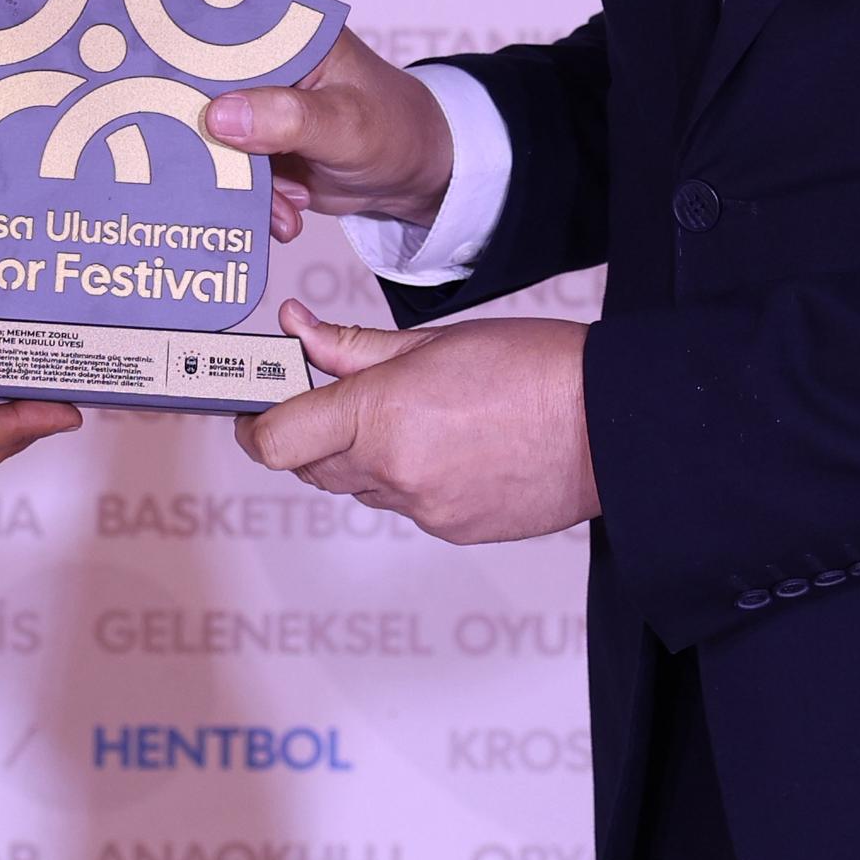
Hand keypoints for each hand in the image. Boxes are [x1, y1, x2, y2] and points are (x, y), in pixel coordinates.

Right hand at [199, 28, 453, 247]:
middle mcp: (258, 61)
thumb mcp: (346, 123)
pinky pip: (231, 174)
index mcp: (279, 28)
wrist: (414, 173)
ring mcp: (253, 106)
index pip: (212, 36)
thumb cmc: (393, 127)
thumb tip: (218, 117)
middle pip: (199, 92)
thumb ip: (288, 118)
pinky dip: (255, 201)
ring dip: (240, 184)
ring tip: (287, 205)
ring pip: (211, 141)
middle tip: (221, 180)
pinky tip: (289, 216)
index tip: (163, 106)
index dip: (181, 67)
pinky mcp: (253, 146)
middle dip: (206, 142)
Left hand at [234, 302, 595, 544]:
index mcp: (380, 414)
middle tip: (330, 404)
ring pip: (360, 488)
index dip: (252, 426)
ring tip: (415, 418)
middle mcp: (393, 471)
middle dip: (308, 438)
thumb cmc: (533, 368)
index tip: (249, 411)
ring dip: (363, 459)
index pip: (277, 440)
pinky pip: (406, 506)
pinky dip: (410, 479)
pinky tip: (452, 448)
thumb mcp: (433, 342)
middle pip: (309, 468)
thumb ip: (352, 347)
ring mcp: (424, 510)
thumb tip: (296, 328)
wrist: (610, 425)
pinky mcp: (452, 531)